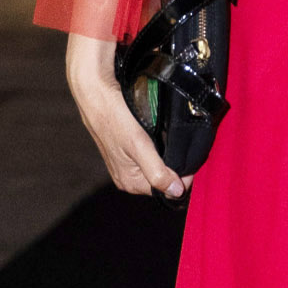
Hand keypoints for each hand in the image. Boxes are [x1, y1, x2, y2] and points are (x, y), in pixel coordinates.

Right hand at [66, 31, 186, 200]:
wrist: (96, 94)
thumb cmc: (114, 118)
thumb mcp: (139, 146)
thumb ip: (157, 172)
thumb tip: (177, 192)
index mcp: (131, 183)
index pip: (168, 190)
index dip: (184, 176)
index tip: (191, 157)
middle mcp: (128, 178)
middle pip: (164, 179)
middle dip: (176, 165)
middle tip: (182, 145)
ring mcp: (127, 164)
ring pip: (159, 166)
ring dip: (169, 155)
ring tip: (173, 138)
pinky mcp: (127, 150)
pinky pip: (151, 155)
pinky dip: (160, 147)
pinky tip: (162, 135)